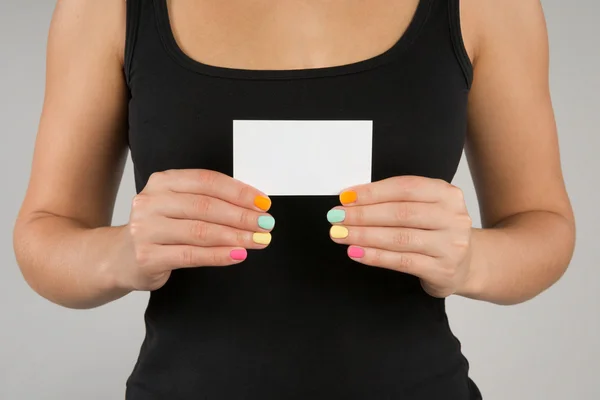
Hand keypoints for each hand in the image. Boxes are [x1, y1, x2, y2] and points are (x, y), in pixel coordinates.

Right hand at [117, 169, 274, 290]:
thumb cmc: (159, 230)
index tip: (263, 203)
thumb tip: (252, 206)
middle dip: (242, 215)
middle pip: (206, 206)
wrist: (118, 258)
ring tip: (258, 240)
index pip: (207, 181)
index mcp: (162, 182)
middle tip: (266, 224)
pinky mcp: (147, 256)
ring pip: (200, 231)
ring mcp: (146, 229)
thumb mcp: (177, 206)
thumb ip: (206, 200)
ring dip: (236, 236)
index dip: (239, 191)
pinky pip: (191, 255)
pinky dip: (219, 255)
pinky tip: (238, 255)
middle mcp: (151, 201)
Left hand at [327, 176, 472, 297]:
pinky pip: (402, 261)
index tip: (346, 197)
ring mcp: (450, 245)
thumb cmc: (436, 231)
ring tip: (340, 234)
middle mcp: (453, 217)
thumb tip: (353, 199)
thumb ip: (396, 201)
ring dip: (364, 236)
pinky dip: (375, 256)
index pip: (404, 188)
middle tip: (337, 217)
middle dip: (363, 214)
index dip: (372, 192)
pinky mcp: (442, 269)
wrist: (466, 264)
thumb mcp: (425, 208)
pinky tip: (356, 252)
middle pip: (400, 213)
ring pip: (399, 238)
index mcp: (447, 194)